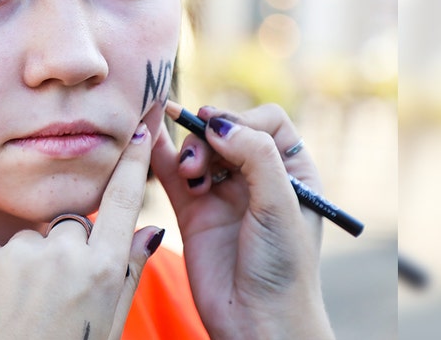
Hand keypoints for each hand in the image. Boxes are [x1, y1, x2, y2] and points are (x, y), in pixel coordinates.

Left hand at [0, 123, 164, 339]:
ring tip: (20, 311)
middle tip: (52, 299)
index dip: (130, 165)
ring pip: (28, 242)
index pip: (121, 202)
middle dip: (63, 251)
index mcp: (103, 271)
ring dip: (26, 267)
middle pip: (69, 226)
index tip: (135, 133)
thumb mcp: (107, 325)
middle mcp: (65, 255)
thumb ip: (127, 274)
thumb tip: (150, 231)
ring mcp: (19, 255)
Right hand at [150, 104, 333, 338]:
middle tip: (199, 163)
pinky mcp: (192, 212)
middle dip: (209, 137)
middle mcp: (257, 178)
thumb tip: (217, 123)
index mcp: (292, 172)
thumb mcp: (280, 205)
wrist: (256, 322)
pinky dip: (159, 156)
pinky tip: (147, 141)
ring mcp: (222, 194)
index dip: (242, 121)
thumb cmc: (282, 269)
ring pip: (198, 150)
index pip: (266, 122)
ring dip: (189, 153)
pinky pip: (172, 174)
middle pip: (226, 131)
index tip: (225, 137)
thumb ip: (255, 155)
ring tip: (190, 176)